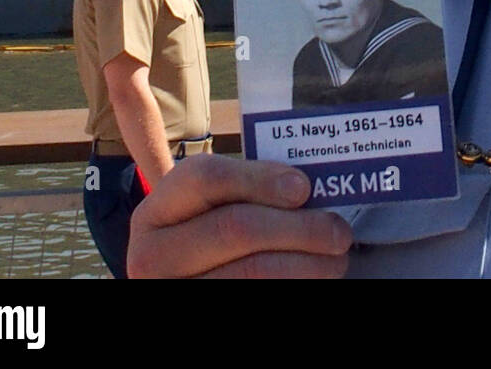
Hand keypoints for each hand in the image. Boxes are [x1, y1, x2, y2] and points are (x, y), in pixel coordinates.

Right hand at [127, 155, 352, 277]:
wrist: (186, 279)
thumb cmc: (211, 233)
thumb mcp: (213, 209)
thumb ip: (250, 191)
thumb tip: (312, 187)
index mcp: (158, 210)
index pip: (206, 179)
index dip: (259, 179)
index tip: (304, 188)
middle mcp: (152, 254)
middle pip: (235, 227)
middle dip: (299, 228)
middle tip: (339, 232)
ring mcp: (172, 290)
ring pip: (251, 271)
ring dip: (306, 265)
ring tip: (336, 259)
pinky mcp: (194, 312)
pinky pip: (254, 297)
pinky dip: (292, 285)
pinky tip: (312, 277)